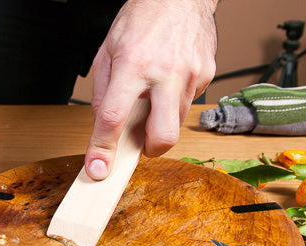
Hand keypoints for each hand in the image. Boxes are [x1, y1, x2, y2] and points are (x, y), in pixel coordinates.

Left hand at [85, 0, 217, 178]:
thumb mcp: (108, 50)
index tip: (98, 168)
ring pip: (177, 123)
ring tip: (153, 98)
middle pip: (163, 136)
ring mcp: (190, 74)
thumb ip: (102, 91)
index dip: (103, 148)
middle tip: (140, 143)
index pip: (114, 117)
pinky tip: (168, 81)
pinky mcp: (206, 75)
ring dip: (162, 121)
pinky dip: (174, 101)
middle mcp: (165, 72)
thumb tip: (102, 125)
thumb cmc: (142, 17)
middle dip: (150, 150)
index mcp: (133, 64)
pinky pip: (188, 103)